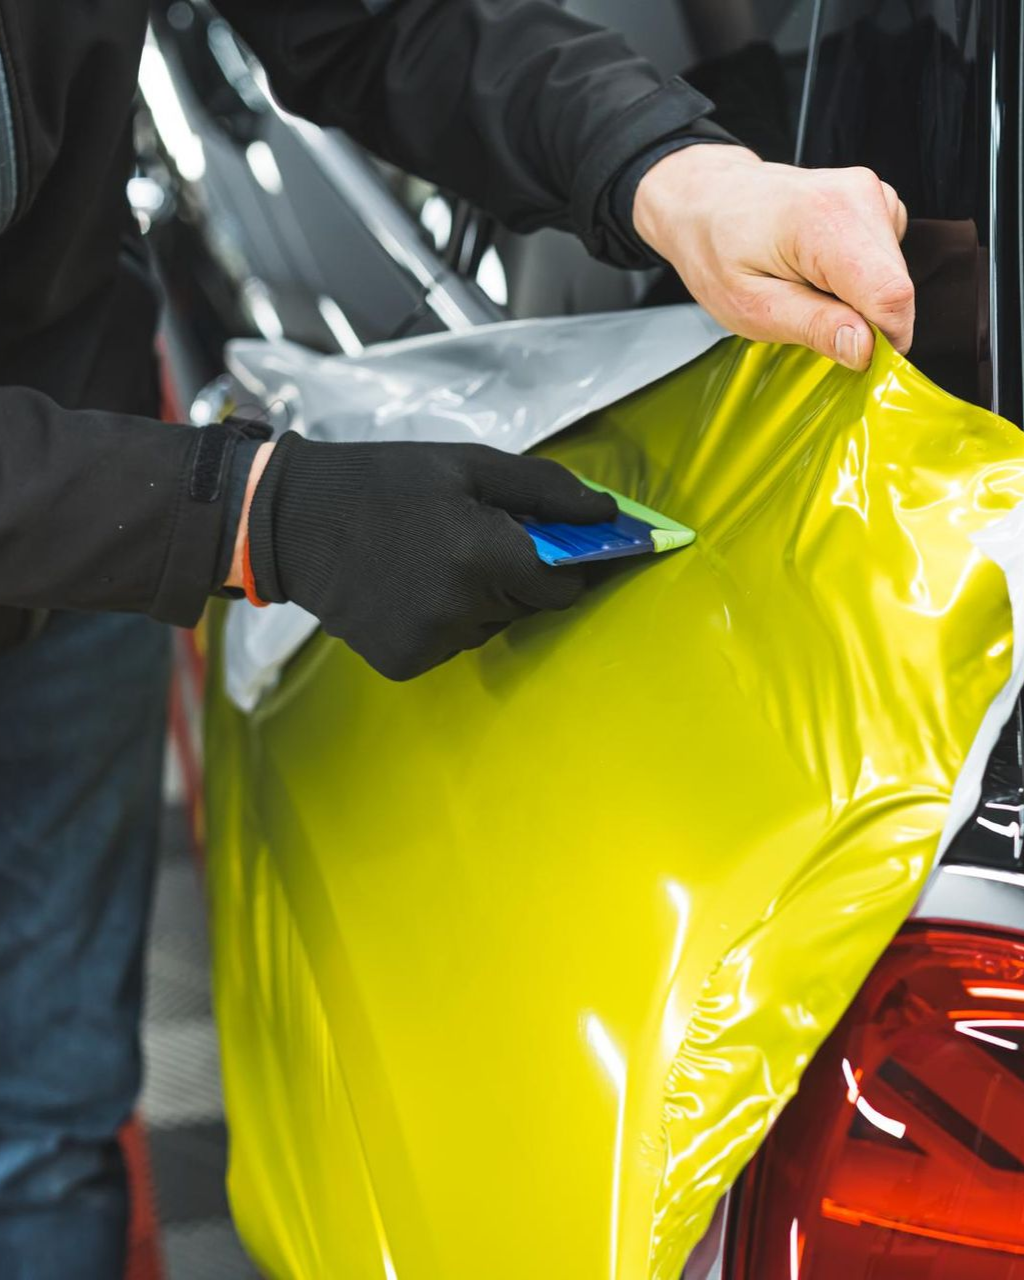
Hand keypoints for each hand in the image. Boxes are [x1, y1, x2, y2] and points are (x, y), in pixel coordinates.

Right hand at [243, 436, 615, 680]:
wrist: (292, 520)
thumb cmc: (385, 482)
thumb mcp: (468, 465)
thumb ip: (545, 489)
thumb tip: (608, 513)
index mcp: (483, 554)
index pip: (564, 585)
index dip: (560, 564)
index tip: (542, 545)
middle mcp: (462, 608)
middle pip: (526, 606)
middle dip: (513, 576)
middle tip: (468, 540)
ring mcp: (431, 642)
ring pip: (488, 627)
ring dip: (478, 601)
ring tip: (430, 561)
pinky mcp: (404, 663)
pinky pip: (450, 645)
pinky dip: (441, 623)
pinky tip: (407, 590)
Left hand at [633, 144, 913, 369]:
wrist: (708, 201)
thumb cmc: (718, 250)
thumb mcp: (752, 306)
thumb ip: (813, 327)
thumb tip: (866, 349)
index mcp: (825, 220)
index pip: (890, 295)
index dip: (885, 340)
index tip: (857, 360)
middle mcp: (859, 195)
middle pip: (896, 287)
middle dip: (866, 321)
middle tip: (811, 318)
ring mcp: (872, 193)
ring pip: (895, 277)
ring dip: (860, 301)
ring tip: (808, 288)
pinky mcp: (877, 202)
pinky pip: (886, 262)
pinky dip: (860, 280)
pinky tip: (820, 271)